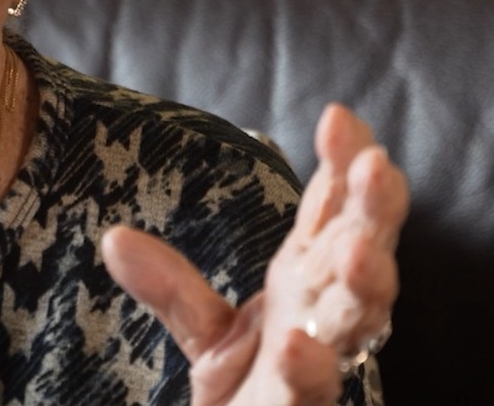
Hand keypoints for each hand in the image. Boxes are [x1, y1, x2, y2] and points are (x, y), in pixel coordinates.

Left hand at [102, 104, 407, 405]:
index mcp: (308, 279)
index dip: (344, 163)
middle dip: (376, 210)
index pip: (333, 210)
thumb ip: (170, 288)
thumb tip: (114, 240)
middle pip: (364, 251)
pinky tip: (299, 346)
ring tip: (356, 251)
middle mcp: (327, 313)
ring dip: (365, 283)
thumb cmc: (251, 390)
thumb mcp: (205, 329)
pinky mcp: (300, 405)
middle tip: (378, 165)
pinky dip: (310, 367)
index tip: (338, 116)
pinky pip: (311, 388)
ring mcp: (324, 360)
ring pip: (359, 318)